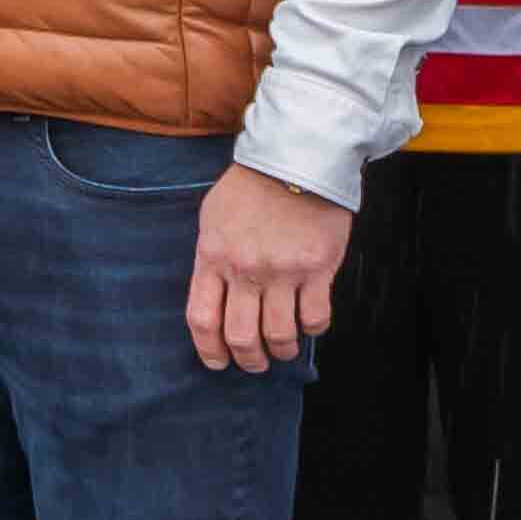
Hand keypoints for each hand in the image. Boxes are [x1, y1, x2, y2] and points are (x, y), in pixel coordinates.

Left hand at [185, 166, 351, 373]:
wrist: (297, 156)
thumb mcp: (213, 217)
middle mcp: (245, 269)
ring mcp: (283, 270)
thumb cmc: (252, 185)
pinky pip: (315, 317)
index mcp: (213, 256)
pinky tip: (309, 323)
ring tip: (284, 349)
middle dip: (248, 360)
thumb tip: (214, 295)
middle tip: (256, 363)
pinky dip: (312, 329)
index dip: (209, 350)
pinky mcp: (318, 268)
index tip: (218, 362)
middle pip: (241, 336)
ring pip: (279, 334)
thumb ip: (211, 258)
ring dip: (282, 350)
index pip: (203, 319)